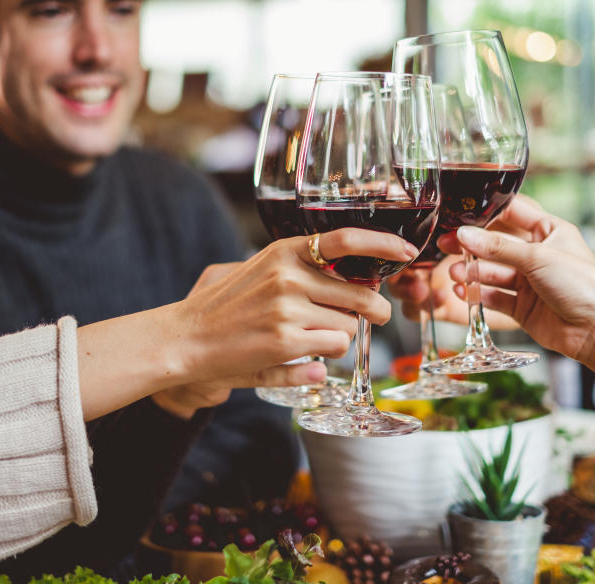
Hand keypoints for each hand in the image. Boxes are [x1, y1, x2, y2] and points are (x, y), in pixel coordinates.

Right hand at [154, 229, 416, 415]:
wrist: (187, 337)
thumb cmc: (228, 306)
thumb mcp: (263, 270)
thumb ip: (307, 270)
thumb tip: (363, 284)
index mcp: (284, 251)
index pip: (345, 240)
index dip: (383, 245)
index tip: (407, 252)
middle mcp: (288, 275)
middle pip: (361, 294)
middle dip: (373, 309)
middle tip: (374, 315)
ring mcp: (288, 309)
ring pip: (349, 326)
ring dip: (342, 335)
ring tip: (316, 336)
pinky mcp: (286, 341)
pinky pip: (334, 348)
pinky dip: (327, 354)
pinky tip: (305, 351)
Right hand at [443, 204, 594, 361]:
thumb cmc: (583, 285)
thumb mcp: (538, 258)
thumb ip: (498, 247)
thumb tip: (464, 235)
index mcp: (549, 232)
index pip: (512, 215)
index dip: (486, 215)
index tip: (459, 216)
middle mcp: (538, 255)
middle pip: (496, 247)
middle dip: (472, 247)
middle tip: (446, 245)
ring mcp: (529, 282)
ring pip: (492, 273)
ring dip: (472, 273)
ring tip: (455, 274)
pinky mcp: (521, 307)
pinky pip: (494, 297)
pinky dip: (478, 294)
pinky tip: (464, 291)